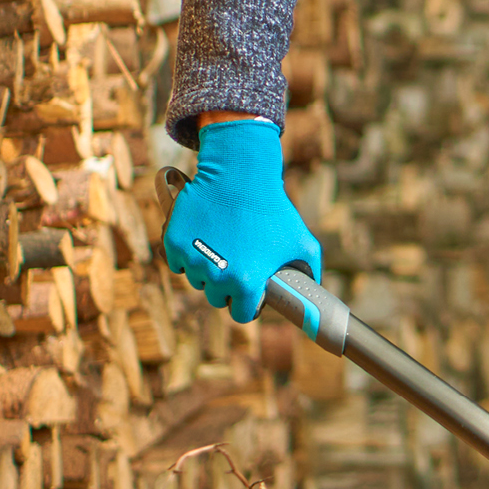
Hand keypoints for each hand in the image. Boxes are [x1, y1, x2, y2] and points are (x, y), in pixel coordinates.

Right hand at [162, 119, 321, 326]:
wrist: (240, 174)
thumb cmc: (273, 209)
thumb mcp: (301, 242)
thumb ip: (311, 272)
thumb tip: (314, 293)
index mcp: (246, 284)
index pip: (240, 314)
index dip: (247, 303)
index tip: (249, 291)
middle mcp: (217, 276)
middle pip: (216, 298)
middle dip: (226, 286)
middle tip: (236, 264)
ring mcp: (193, 260)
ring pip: (197, 280)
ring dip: (207, 270)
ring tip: (222, 247)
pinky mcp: (174, 244)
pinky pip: (178, 262)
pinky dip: (187, 255)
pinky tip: (202, 239)